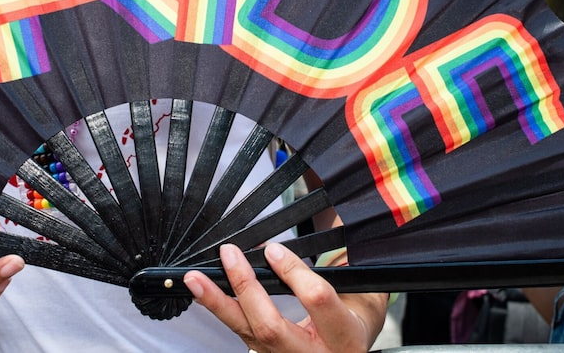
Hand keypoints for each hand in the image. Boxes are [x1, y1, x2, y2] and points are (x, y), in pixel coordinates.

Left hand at [183, 243, 386, 352]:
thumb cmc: (358, 322)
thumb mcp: (367, 295)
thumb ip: (346, 267)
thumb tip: (324, 225)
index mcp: (345, 337)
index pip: (317, 301)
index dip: (294, 272)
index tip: (274, 250)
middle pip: (270, 326)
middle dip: (246, 288)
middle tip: (230, 255)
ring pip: (246, 332)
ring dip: (217, 302)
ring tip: (196, 278)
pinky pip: (239, 330)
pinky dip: (219, 308)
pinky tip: (203, 291)